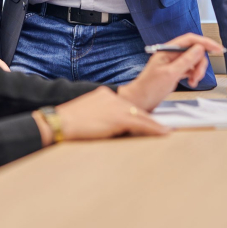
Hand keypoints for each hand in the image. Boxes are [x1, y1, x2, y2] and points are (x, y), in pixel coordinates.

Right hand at [33, 86, 167, 146]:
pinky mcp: (119, 118)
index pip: (125, 104)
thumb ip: (100, 115)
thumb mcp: (86, 113)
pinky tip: (164, 133)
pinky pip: (142, 124)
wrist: (60, 122)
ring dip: (154, 126)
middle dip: (148, 119)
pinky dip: (155, 129)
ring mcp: (117, 106)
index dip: (137, 114)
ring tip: (166, 131)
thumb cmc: (67, 122)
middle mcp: (113, 97)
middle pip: (136, 109)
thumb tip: (109, 126)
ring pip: (141, 116)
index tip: (147, 120)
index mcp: (104, 94)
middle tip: (163, 127)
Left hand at [119, 32, 224, 111]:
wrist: (139, 101)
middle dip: (200, 63)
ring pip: (193, 61)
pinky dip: (193, 76)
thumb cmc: (148, 88)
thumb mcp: (170, 74)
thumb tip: (199, 48)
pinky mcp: (174, 72)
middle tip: (198, 76)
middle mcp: (170, 55)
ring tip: (193, 82)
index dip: (205, 42)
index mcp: (167, 50)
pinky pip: (189, 69)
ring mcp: (172, 64)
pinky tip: (191, 82)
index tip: (217, 48)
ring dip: (197, 71)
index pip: (190, 40)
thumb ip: (186, 60)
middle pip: (194, 51)